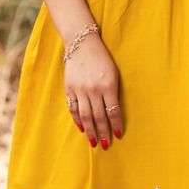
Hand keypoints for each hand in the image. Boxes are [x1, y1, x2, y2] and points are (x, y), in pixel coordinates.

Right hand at [64, 33, 123, 148]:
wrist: (82, 44)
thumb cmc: (102, 59)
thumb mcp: (114, 73)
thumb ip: (113, 93)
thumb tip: (112, 114)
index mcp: (108, 86)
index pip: (113, 111)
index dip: (116, 125)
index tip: (118, 135)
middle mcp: (94, 90)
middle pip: (99, 117)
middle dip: (103, 133)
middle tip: (106, 145)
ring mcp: (80, 90)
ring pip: (85, 116)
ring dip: (90, 130)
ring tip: (94, 142)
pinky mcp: (70, 88)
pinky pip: (73, 108)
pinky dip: (77, 119)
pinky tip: (81, 127)